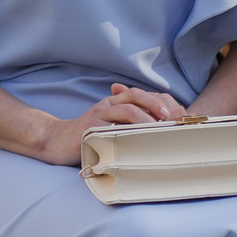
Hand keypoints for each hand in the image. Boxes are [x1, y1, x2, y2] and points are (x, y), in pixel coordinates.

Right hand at [35, 83, 185, 166]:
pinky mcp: (91, 128)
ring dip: (146, 115)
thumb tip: (157, 129)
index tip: (178, 114)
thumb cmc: (89, 137)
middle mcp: (107, 104)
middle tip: (173, 118)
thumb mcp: (110, 126)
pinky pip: (111, 125)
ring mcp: (98, 114)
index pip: (142, 95)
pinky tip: (139, 138)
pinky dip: (127, 130)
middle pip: (136, 95)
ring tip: (161, 126)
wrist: (57, 141)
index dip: (161, 101)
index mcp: (114, 102)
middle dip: (157, 104)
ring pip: (126, 108)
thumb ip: (129, 124)